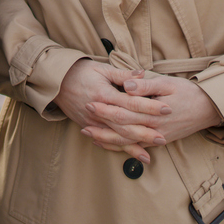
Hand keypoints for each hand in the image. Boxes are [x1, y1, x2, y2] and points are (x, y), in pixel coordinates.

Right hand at [55, 60, 171, 163]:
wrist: (57, 82)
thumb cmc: (81, 71)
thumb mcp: (102, 69)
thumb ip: (123, 74)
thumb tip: (142, 74)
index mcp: (104, 94)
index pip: (131, 103)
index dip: (150, 107)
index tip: (167, 109)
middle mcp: (98, 110)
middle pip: (125, 125)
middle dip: (145, 133)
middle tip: (163, 137)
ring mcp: (92, 121)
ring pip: (115, 137)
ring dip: (133, 146)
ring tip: (149, 153)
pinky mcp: (87, 126)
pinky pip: (105, 141)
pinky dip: (118, 149)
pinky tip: (128, 155)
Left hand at [97, 73, 222, 144]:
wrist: (210, 109)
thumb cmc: (189, 92)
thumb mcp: (168, 83)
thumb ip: (146, 85)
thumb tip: (127, 85)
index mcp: (153, 113)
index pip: (124, 112)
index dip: (106, 108)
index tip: (91, 101)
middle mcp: (154, 129)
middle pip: (122, 130)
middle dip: (102, 126)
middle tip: (83, 121)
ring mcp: (157, 137)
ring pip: (128, 142)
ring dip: (108, 140)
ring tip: (90, 136)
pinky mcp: (160, 141)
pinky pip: (137, 147)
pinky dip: (121, 147)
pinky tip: (108, 144)